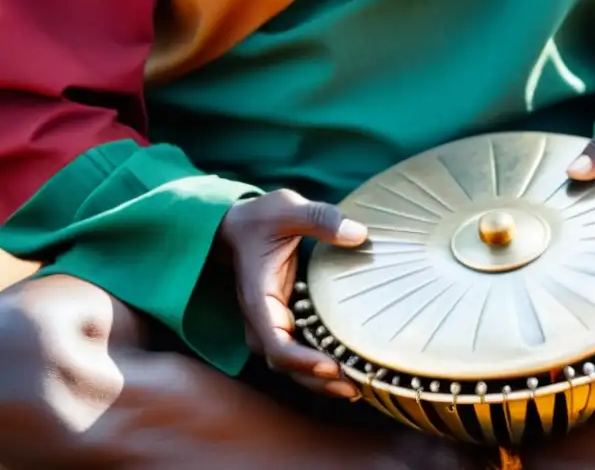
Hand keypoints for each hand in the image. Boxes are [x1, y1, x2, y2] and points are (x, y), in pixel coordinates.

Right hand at [218, 189, 367, 397]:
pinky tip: (348, 368)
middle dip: (316, 379)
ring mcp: (270, 321)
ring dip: (318, 379)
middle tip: (354, 387)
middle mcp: (261, 317)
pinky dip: (318, 364)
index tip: (331, 366)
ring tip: (357, 387)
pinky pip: (298, 350)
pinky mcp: (283, 319)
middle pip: (284, 363)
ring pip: (290, 363)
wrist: (235, 225)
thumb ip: (319, 218)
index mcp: (258, 297)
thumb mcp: (286, 208)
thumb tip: (358, 235)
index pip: (274, 342)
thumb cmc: (259, 218)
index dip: (301, 360)